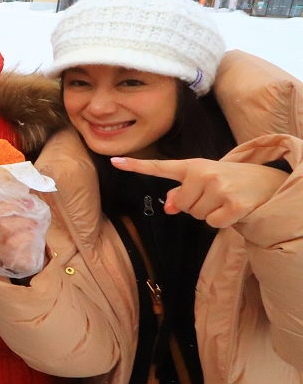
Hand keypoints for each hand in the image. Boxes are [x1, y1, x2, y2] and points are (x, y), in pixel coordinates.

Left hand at [112, 156, 288, 228]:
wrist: (270, 181)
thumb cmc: (233, 181)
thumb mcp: (207, 180)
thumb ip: (183, 191)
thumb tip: (169, 206)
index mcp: (194, 165)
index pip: (160, 167)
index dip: (136, 166)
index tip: (114, 160)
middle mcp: (203, 174)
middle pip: (180, 205)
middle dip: (195, 206)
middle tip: (216, 195)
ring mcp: (218, 188)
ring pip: (195, 215)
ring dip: (210, 213)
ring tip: (227, 199)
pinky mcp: (233, 204)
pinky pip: (212, 223)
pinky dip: (222, 221)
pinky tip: (235, 209)